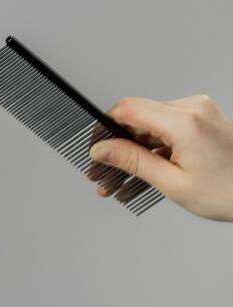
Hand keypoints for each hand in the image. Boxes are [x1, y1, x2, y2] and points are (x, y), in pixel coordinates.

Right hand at [89, 95, 232, 220]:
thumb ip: (132, 162)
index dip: (104, 128)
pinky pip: (165, 130)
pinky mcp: (201, 120)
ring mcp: (198, 113)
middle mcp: (192, 109)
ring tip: (118, 180)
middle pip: (136, 117)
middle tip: (101, 173)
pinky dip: (151, 149)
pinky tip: (141, 172)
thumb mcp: (172, 182)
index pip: (128, 110)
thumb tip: (101, 150)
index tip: (93, 149)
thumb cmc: (228, 191)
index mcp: (185, 121)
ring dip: (132, 151)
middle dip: (116, 146)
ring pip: (149, 126)